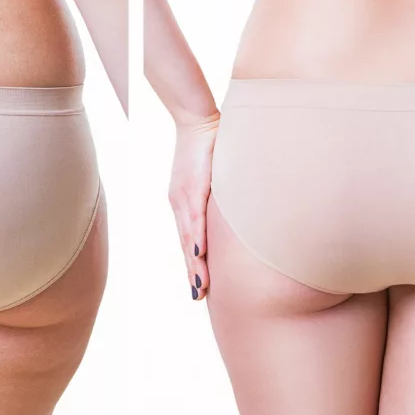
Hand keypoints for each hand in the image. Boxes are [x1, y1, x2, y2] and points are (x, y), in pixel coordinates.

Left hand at [168, 112, 219, 301]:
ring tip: (200, 286)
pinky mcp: (192, 186)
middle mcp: (180, 202)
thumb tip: (234, 208)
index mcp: (184, 201)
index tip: (200, 283)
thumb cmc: (210, 143)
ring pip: (188, 236)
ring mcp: (183, 195)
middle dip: (193, 270)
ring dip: (194, 262)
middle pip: (186, 243)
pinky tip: (200, 253)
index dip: (193, 261)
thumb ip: (219, 193)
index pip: (189, 237)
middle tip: (198, 296)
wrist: (197, 118)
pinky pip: (195, 216)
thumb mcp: (214, 174)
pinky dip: (197, 236)